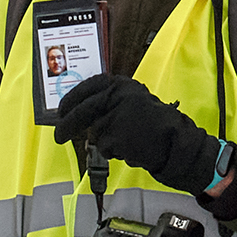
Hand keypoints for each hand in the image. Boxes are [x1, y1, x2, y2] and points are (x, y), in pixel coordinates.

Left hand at [53, 74, 219, 194]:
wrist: (177, 143)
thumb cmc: (157, 125)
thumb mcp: (134, 102)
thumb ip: (111, 102)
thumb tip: (82, 113)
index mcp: (122, 84)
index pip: (88, 86)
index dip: (72, 99)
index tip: (61, 109)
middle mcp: (118, 95)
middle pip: (82, 110)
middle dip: (67, 125)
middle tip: (59, 136)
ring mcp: (116, 115)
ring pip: (96, 133)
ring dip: (106, 141)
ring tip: (128, 141)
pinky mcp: (116, 135)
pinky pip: (105, 148)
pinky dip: (114, 152)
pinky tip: (131, 149)